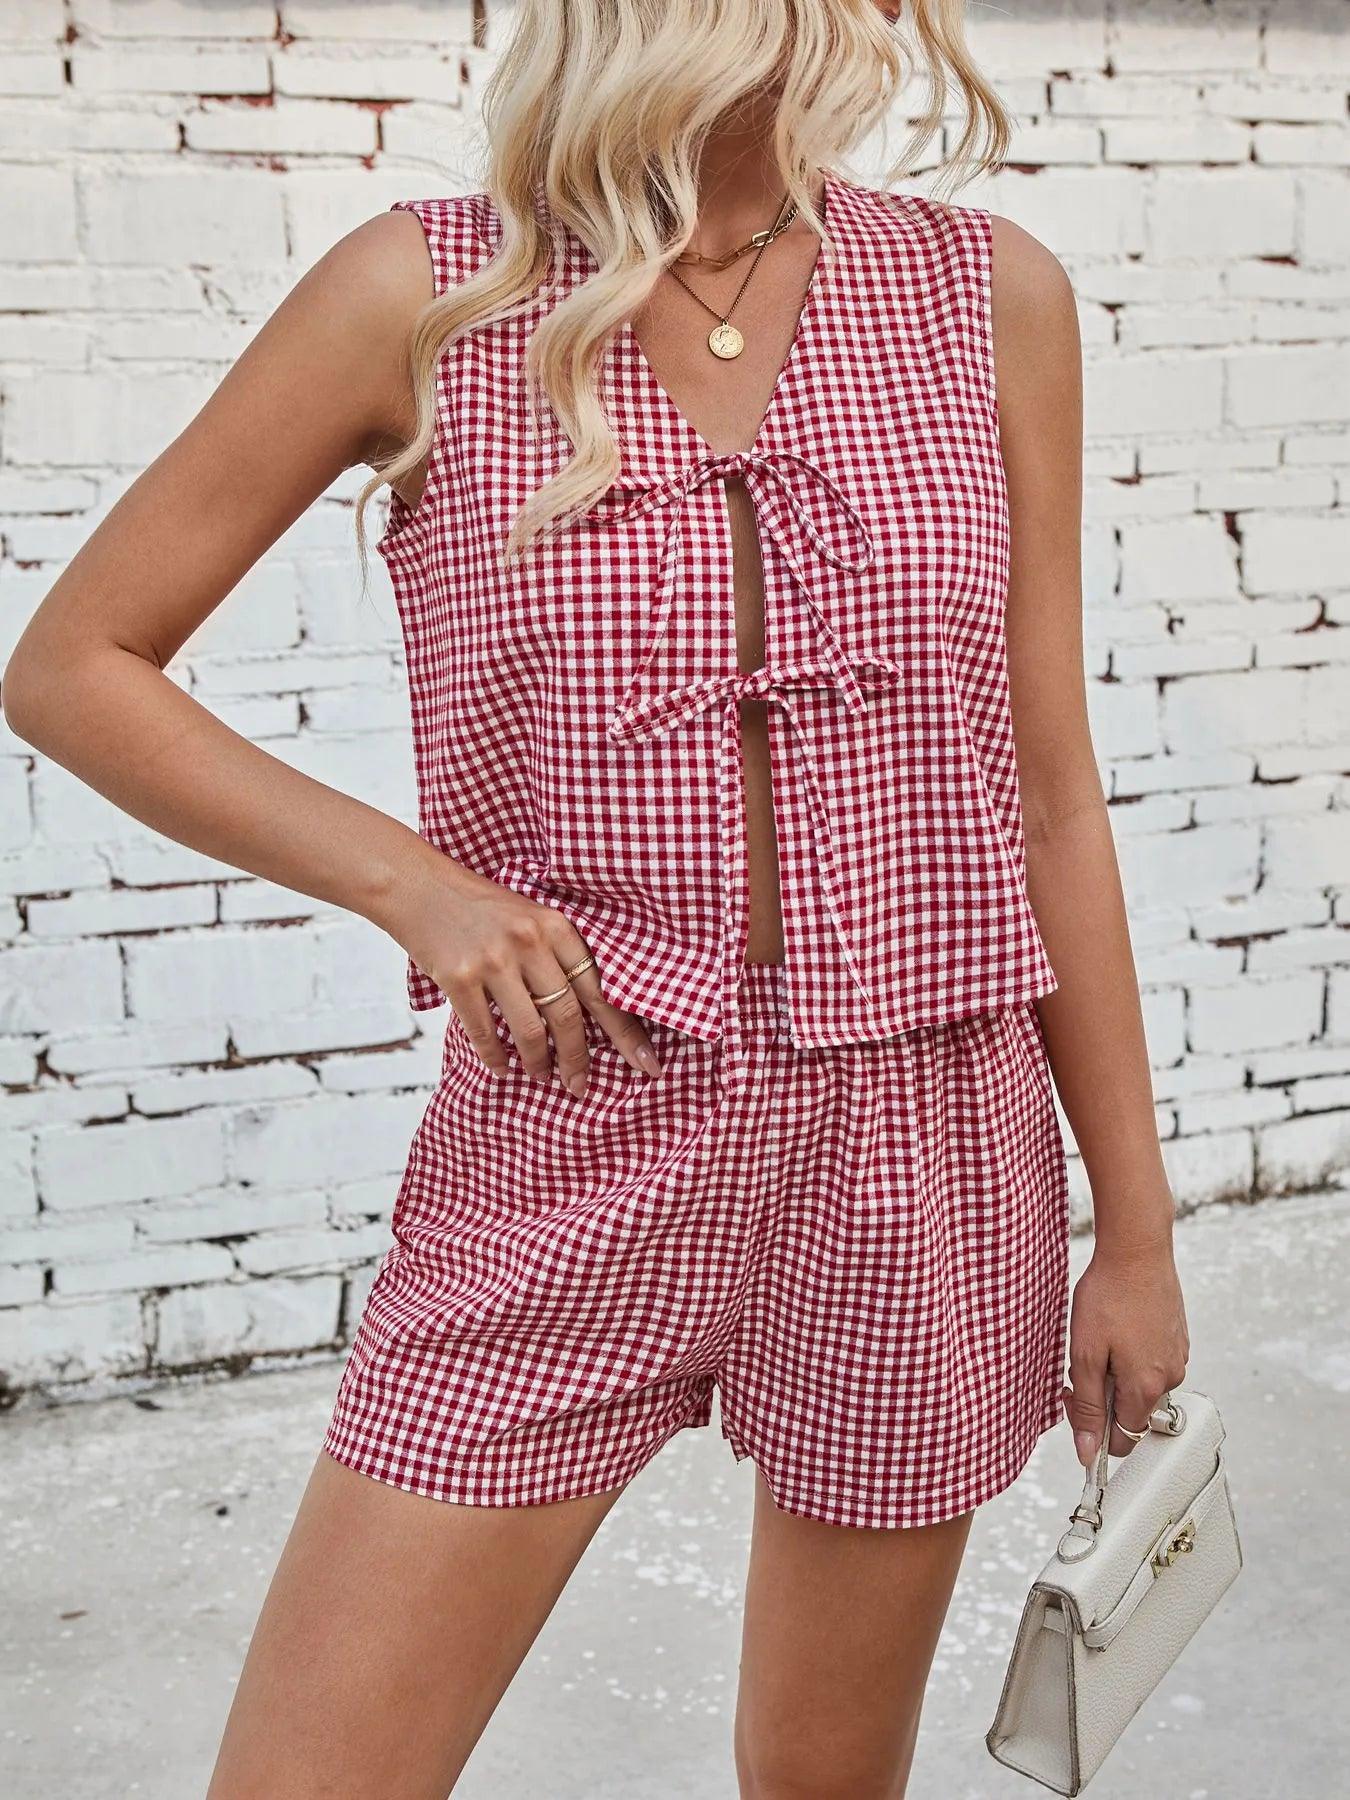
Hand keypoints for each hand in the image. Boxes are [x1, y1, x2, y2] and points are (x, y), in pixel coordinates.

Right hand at [381, 853, 662, 1095]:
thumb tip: (590, 1016)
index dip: (627, 1033)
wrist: (420, 887)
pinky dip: (496, 1058)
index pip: (602, 990)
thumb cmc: (482, 908)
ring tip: (542, 1077)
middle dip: (578, 1060)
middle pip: (569, 1017)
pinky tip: (502, 1069)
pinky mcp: (458, 978)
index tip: (647, 1065)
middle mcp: (530, 942)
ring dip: (539, 1063)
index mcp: (557, 926)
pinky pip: (485, 1033)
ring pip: (530, 1031)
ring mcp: (493, 961)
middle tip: (580, 1086)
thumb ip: (559, 956)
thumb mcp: (532, 917)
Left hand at [1063, 1236, 1188, 1466]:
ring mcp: (1178, 1356)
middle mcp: (1170, 1377)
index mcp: (1146, 1387)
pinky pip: (1152, 1362)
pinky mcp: (1178, 1337)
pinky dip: (1132, 1355)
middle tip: (1082, 1364)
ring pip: (1141, 1386)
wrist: (1136, 1250)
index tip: (1075, 1400)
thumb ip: (1088, 1406)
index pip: (1124, 1439)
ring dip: (1117, 1374)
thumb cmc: (1108, 1296)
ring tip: (1101, 1339)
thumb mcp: (1085, 1354)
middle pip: (1133, 1412)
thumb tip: (1088, 1451)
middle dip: (1104, 1397)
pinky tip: (1118, 1327)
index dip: (1094, 1428)